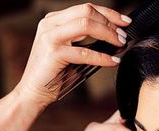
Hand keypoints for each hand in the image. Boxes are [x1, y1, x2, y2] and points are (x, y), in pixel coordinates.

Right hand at [16, 4, 130, 106]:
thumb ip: (85, 41)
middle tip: (124, 35)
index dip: (108, 13)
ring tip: (121, 44)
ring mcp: (50, 37)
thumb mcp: (70, 52)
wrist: (33, 93)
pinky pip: (84, 52)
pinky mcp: (53, 53)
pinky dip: (102, 57)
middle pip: (87, 11)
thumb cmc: (54, 76)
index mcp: (54, 20)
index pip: (85, 8)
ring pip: (86, 24)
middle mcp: (50, 24)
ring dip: (107, 34)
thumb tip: (113, 39)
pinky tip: (113, 61)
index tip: (125, 21)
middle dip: (110, 21)